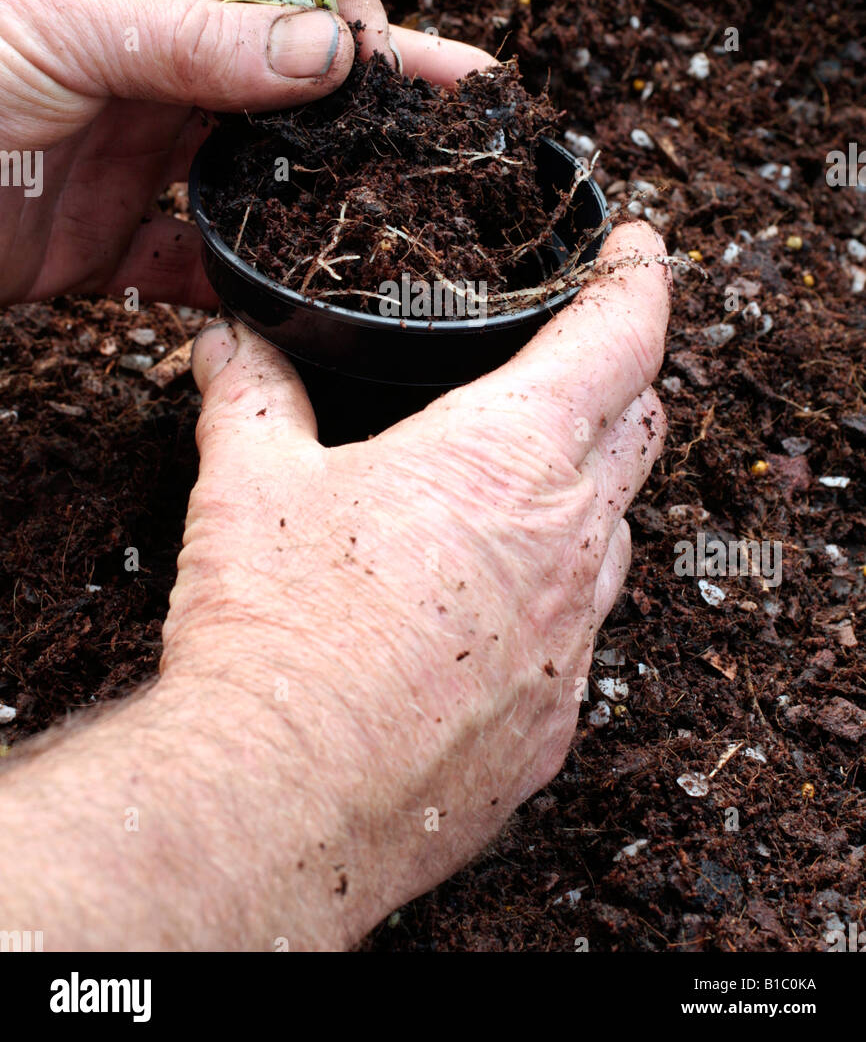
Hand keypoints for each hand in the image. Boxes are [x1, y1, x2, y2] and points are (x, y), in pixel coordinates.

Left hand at [0, 0, 491, 307]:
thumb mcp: (71, 23)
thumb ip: (205, 43)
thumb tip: (334, 52)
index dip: (347, 12)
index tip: (400, 58)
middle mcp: (155, 66)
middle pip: (286, 82)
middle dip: (369, 102)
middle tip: (456, 126)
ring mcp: (139, 153)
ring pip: (257, 175)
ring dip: (321, 194)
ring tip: (401, 214)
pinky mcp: (112, 241)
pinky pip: (197, 264)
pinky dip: (240, 283)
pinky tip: (291, 296)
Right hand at [160, 219, 669, 948]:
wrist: (282, 796)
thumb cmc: (280, 629)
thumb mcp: (251, 485)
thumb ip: (252, 397)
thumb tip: (231, 347)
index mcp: (511, 456)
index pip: (622, 335)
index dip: (639, 276)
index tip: (638, 248)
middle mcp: (571, 540)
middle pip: (641, 428)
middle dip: (622, 380)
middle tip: (576, 360)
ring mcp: (574, 637)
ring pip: (616, 536)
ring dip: (586, 497)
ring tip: (519, 490)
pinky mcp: (554, 717)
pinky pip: (578, 637)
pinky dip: (550, 600)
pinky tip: (483, 610)